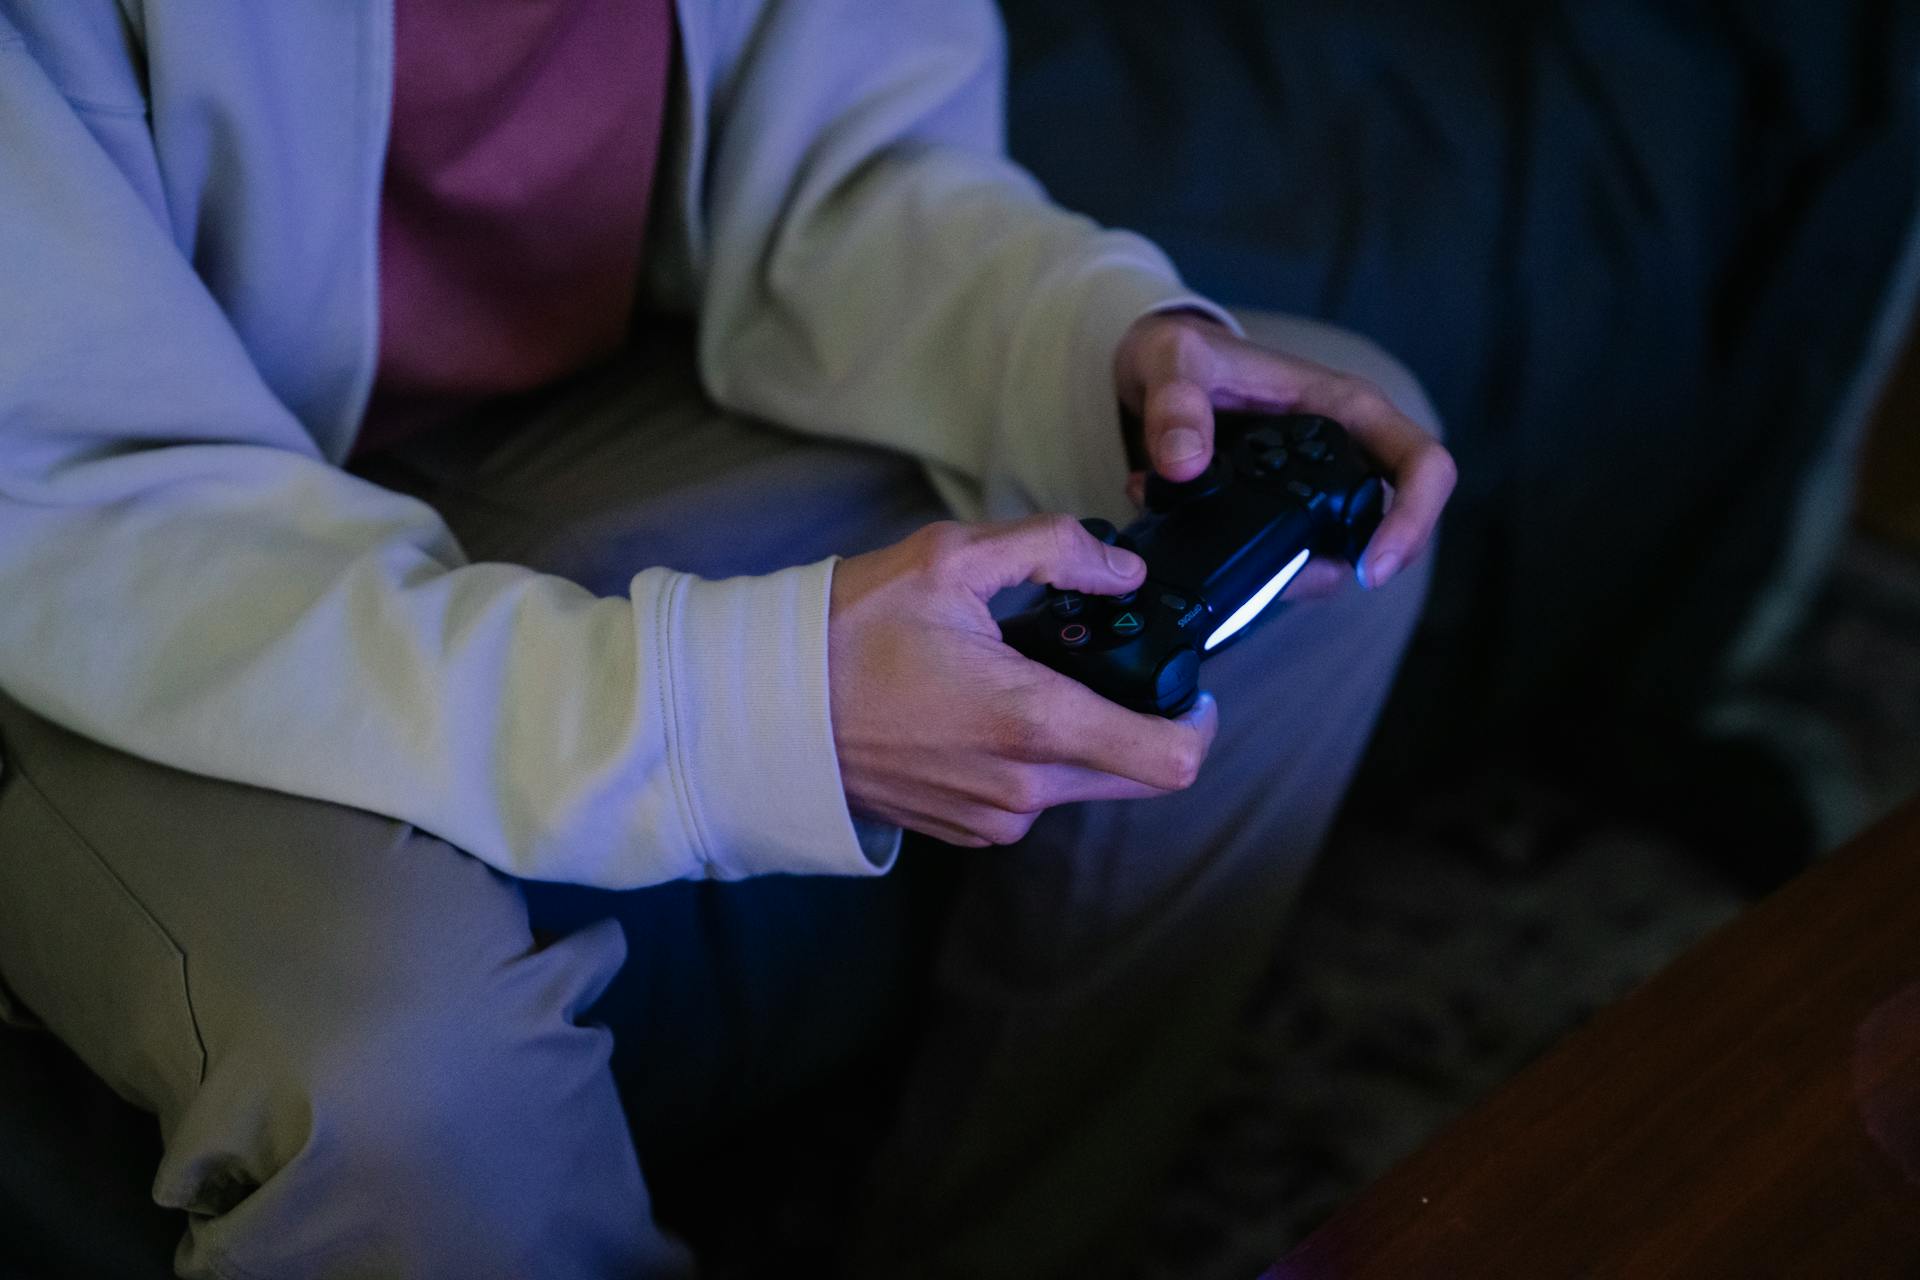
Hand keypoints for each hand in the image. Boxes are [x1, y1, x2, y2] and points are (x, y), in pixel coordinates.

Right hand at [829, 516, 1219, 846]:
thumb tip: (1124, 570)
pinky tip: (983, 706)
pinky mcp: (966, 828)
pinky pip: (1032, 795)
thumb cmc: (848, 633)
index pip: (1171, 760)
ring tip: (1023, 673)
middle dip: (1137, 718)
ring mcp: (993, 817)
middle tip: (1101, 658)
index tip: (1188, 686)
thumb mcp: (949, 561)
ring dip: (1079, 734)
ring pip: (1083, 783)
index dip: (1199, 722)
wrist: (763, 709)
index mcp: (1034, 724)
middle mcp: (1024, 789)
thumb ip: (1054, 550)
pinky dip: (1032, 755)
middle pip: (1135, 773)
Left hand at [1114, 311, 1456, 597]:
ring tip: (1229, 560)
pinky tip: (1210, 553)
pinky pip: (1294, 558)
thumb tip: (1185, 466)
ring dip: (1291, 574)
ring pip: (1340, 554)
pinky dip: (1258, 571)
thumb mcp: (1171, 360)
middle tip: (1286, 584)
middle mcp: (1343, 451)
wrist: (1153, 374)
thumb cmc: (1180, 354)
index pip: (1421, 463)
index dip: (1414, 519)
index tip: (1373, 569)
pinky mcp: (1283, 515)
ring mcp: (1316, 488)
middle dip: (1352, 566)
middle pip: (1392, 525)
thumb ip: (1175, 405)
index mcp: (1344, 407)